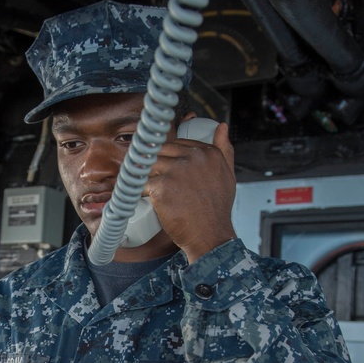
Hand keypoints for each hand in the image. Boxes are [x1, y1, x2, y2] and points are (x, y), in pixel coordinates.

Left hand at [146, 121, 236, 263]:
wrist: (210, 235)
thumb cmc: (217, 209)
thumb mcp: (228, 174)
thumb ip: (224, 149)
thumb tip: (222, 126)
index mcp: (208, 153)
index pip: (178, 143)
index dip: (167, 156)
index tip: (162, 167)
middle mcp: (193, 158)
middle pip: (161, 151)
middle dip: (152, 163)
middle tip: (147, 176)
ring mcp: (176, 170)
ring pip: (149, 164)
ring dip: (142, 174)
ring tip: (139, 185)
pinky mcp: (162, 186)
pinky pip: (141, 182)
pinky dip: (136, 190)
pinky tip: (135, 196)